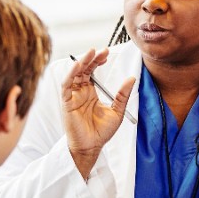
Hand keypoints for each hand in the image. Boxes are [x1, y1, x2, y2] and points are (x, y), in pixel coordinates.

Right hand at [62, 48, 134, 178]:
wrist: (92, 147)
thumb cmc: (102, 132)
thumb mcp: (117, 111)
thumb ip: (122, 94)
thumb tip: (132, 78)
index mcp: (90, 93)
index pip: (91, 72)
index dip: (97, 61)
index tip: (106, 53)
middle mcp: (80, 92)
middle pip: (83, 70)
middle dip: (91, 58)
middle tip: (101, 50)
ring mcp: (73, 97)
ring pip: (74, 74)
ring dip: (81, 62)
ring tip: (90, 52)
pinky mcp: (66, 103)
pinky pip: (66, 86)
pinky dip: (70, 74)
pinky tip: (77, 66)